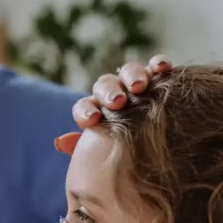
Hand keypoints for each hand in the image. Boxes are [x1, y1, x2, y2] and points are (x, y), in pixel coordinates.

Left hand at [54, 54, 172, 153]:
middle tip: (117, 102)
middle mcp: (114, 95)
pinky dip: (158, 64)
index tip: (92, 120)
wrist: (161, 154)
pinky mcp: (159, 77)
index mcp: (97, 113)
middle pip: (105, 85)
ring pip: (129, 72)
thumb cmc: (128, 158)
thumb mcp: (105, 157)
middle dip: (109, 92)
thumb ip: (82, 149)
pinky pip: (157, 66)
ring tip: (139, 87)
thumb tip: (59, 142)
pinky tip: (162, 68)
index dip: (85, 111)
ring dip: (133, 76)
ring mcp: (135, 84)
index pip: (84, 107)